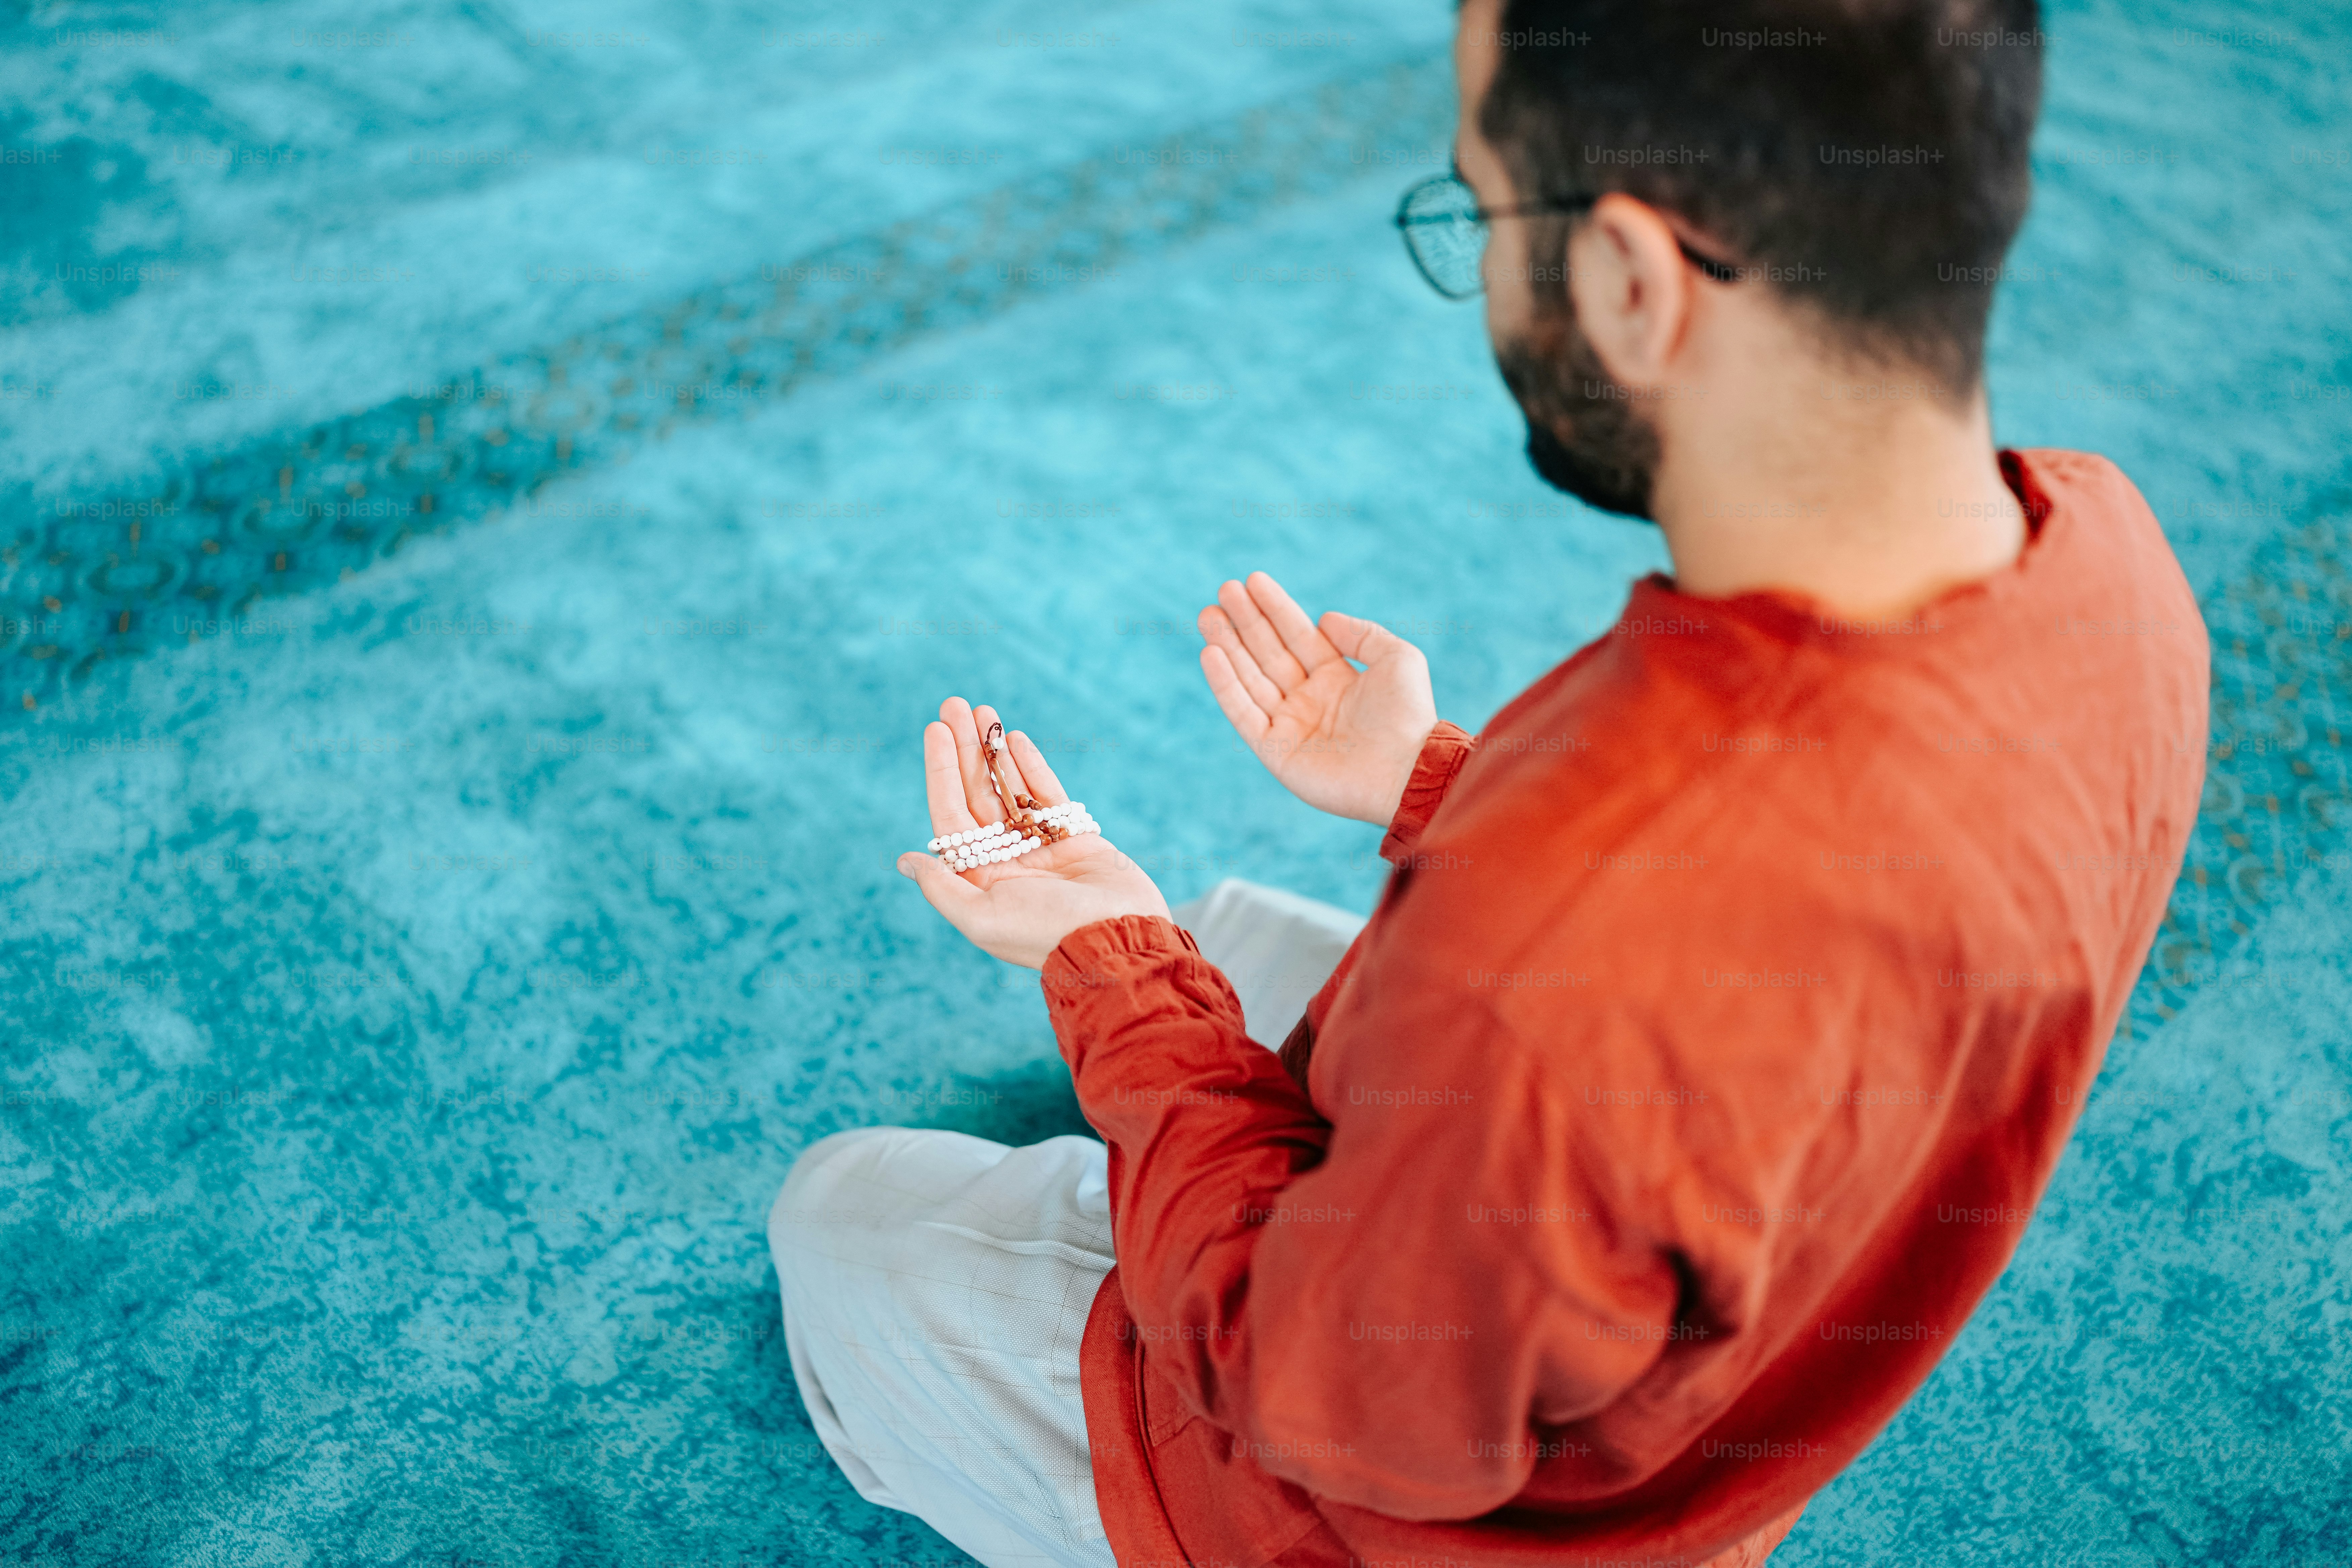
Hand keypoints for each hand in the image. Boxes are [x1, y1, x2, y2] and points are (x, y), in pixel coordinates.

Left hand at [896, 697, 1170, 969]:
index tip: (935, 731)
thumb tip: (906, 860)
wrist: (1117, 940)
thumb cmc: (1046, 933)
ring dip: (994, 750)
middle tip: (953, 704)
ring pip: (1011, 788)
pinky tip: (1016, 737)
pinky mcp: (1076, 839)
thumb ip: (943, 888)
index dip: (941, 772)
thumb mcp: (982, 919)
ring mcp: (1041, 847)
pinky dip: (1032, 767)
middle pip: (977, 795)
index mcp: (980, 880)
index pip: (951, 817)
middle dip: (964, 749)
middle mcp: (1006, 861)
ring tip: (983, 710)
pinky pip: (1048, 795)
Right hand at [1197, 571, 1437, 825]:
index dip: (1274, 609)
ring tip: (1208, 615)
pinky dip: (1226, 686)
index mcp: (1336, 680)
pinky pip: (1244, 714)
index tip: (1251, 580)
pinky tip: (1211, 654)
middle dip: (1244, 623)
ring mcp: (1290, 726)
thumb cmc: (1408, 714)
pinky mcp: (1276, 752)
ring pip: (1250, 679)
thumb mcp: (1397, 657)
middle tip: (1222, 590)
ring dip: (1227, 647)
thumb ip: (1361, 633)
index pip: (1297, 636)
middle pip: (1268, 654)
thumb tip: (1323, 619)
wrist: (1409, 769)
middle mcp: (1309, 701)